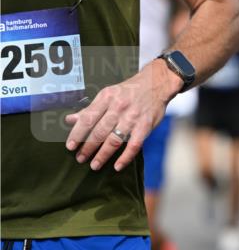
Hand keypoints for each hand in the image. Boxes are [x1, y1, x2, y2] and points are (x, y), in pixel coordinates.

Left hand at [64, 60, 181, 171]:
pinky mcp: (145, 125)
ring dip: (103, 154)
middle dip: (88, 147)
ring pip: (114, 140)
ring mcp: (133, 117)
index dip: (77, 133)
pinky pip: (134, 145)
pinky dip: (125, 157)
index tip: (70, 146)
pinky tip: (117, 166)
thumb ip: (90, 109)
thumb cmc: (129, 90)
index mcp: (107, 97)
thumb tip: (70, 120)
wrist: (157, 82)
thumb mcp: (108, 94)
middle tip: (80, 158)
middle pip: (99, 131)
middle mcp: (118, 107)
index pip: (88, 118)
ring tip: (94, 165)